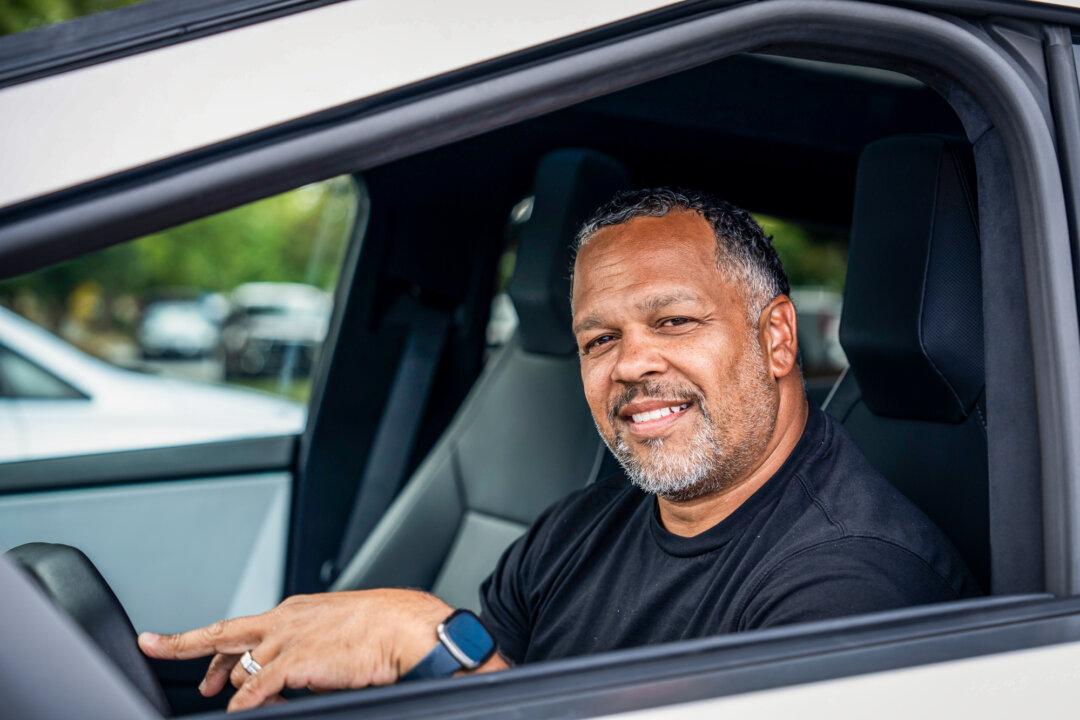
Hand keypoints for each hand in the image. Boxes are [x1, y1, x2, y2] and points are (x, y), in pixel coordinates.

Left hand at [138, 589, 450, 711]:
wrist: (406, 627)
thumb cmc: (381, 629)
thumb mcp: (333, 634)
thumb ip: (302, 653)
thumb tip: (286, 680)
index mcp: (294, 611)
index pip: (240, 625)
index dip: (204, 638)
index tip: (174, 640)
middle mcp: (284, 620)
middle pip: (222, 633)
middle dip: (182, 642)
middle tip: (155, 645)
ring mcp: (288, 639)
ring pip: (238, 663)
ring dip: (228, 685)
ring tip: (224, 698)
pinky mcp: (297, 661)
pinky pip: (256, 688)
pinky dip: (242, 702)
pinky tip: (237, 710)